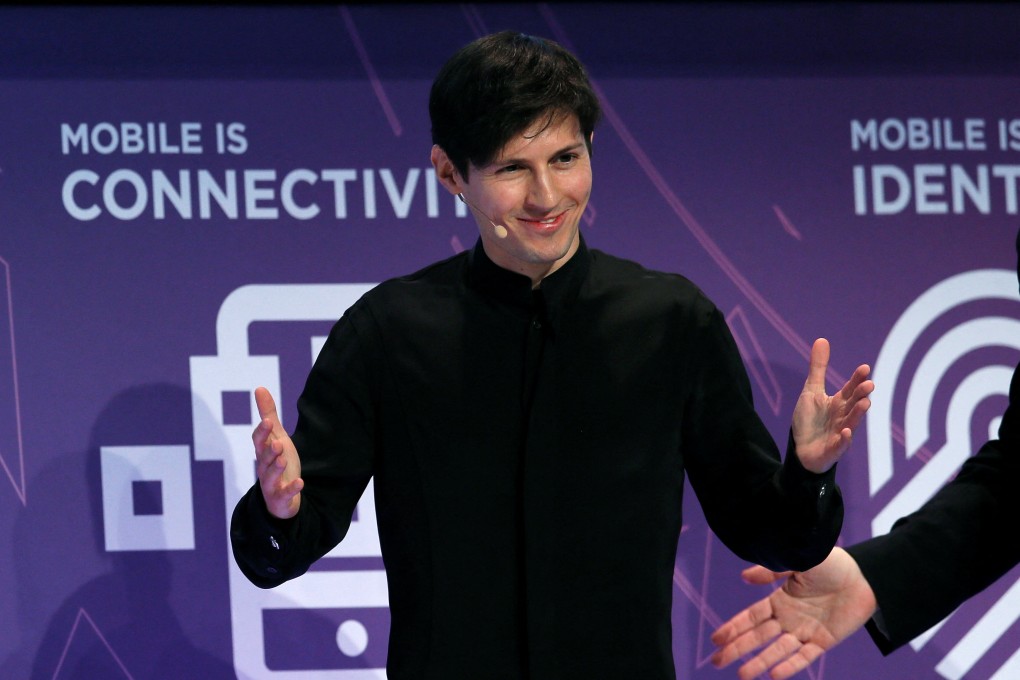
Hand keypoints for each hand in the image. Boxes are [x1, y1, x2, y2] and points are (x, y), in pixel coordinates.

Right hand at [252, 386, 303, 518]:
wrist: (281, 497)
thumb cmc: (277, 461)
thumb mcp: (276, 437)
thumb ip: (268, 415)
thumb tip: (259, 388)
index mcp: (263, 452)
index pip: (259, 441)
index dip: (262, 432)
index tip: (267, 421)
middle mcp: (264, 468)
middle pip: (263, 458)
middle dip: (269, 451)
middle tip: (278, 442)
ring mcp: (271, 484)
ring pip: (270, 476)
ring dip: (276, 468)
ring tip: (283, 459)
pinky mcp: (281, 497)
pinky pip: (285, 494)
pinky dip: (291, 489)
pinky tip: (300, 482)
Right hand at [710, 547, 876, 679]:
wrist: (864, 576)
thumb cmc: (829, 564)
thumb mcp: (796, 562)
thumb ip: (770, 571)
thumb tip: (743, 577)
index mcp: (779, 600)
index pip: (751, 617)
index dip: (734, 627)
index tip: (716, 639)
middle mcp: (788, 618)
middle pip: (758, 637)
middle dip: (737, 649)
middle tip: (717, 662)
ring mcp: (805, 631)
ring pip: (777, 650)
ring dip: (760, 663)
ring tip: (742, 676)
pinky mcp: (824, 641)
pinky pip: (804, 657)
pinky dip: (790, 666)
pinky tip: (775, 676)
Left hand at [792, 338, 873, 472]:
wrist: (801, 449)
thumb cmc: (810, 420)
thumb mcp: (811, 391)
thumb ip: (819, 368)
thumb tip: (822, 339)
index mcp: (839, 402)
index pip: (850, 389)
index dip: (857, 379)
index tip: (865, 368)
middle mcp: (843, 417)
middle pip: (854, 404)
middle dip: (861, 395)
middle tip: (869, 385)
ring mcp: (839, 433)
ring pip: (851, 423)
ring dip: (858, 414)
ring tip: (865, 403)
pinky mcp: (833, 449)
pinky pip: (840, 445)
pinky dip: (843, 440)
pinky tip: (845, 433)